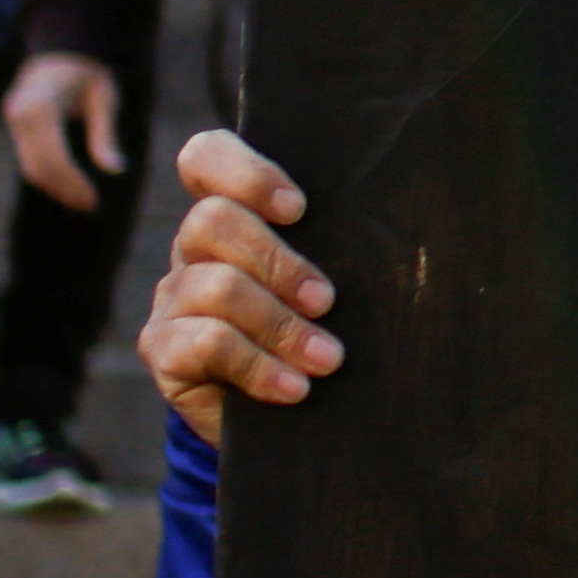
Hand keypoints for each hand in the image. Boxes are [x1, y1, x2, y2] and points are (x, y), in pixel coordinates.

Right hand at [4, 53, 128, 211]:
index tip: (94, 200)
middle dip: (64, 190)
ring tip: (83, 202)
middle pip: (38, 166)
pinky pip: (28, 157)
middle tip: (91, 207)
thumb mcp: (104, 98)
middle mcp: (21, 114)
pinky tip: (69, 187)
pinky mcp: (16, 123)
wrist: (63, 49)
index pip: (54, 156)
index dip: (73, 183)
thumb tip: (116, 170)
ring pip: (29, 166)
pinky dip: (47, 176)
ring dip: (55, 188)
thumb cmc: (89, 72)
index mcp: (42, 107)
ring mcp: (14, 119)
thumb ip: (105, 134)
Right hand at [142, 130, 339, 440]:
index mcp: (234, 217)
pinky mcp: (163, 351)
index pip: (206, 157)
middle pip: (213, 220)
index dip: (245, 172)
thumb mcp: (334, 288)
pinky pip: (204, 343)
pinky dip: (258, 366)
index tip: (298, 209)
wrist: (285, 419)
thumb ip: (346, 250)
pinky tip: (295, 389)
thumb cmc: (322, 332)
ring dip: (280, 325)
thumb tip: (415, 229)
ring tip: (328, 359)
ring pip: (215, 285)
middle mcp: (194, 250)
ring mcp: (173, 299)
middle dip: (280, 262)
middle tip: (327, 302)